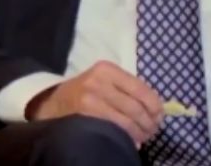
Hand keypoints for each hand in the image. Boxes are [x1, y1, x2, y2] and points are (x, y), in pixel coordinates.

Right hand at [25, 61, 163, 146]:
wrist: (52, 103)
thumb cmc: (84, 92)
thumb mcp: (103, 81)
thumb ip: (127, 89)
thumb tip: (157, 111)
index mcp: (108, 69)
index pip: (142, 89)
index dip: (155, 107)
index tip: (159, 117)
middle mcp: (99, 81)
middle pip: (136, 107)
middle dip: (149, 123)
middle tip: (152, 131)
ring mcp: (91, 98)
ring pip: (128, 120)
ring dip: (141, 132)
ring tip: (143, 137)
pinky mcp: (85, 114)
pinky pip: (115, 128)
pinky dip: (127, 137)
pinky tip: (131, 140)